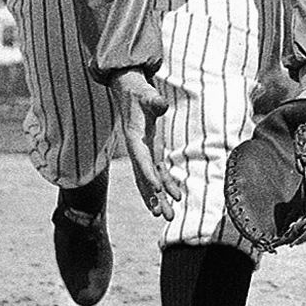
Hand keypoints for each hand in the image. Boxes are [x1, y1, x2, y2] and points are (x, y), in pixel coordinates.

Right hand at [110, 67, 179, 218]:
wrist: (129, 90)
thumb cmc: (138, 92)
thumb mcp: (146, 93)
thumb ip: (154, 100)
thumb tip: (160, 104)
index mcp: (134, 137)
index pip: (141, 159)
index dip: (148, 175)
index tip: (157, 189)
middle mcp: (136, 149)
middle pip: (143, 178)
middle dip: (152, 197)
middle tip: (161, 215)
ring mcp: (143, 152)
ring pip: (149, 180)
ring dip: (158, 198)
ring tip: (168, 215)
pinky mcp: (150, 151)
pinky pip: (157, 172)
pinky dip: (165, 184)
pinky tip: (175, 197)